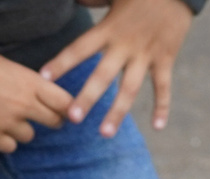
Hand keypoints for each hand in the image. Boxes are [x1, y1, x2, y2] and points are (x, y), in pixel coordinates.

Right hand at [0, 46, 75, 152]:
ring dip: (23, 130)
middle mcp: (25, 105)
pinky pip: (10, 147)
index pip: (65, 102)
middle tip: (45, 118)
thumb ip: (31, 84)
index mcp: (33, 84)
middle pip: (54, 122)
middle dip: (52, 120)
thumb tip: (42, 97)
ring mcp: (8, 123)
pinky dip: (6, 141)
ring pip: (29, 136)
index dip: (66, 108)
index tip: (63, 109)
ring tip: (11, 120)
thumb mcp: (15, 67)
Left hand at [41, 0, 196, 136]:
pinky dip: (163, 106)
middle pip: (103, 76)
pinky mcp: (166, 58)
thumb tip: (73, 2)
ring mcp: (146, 55)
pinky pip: (163, 86)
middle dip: (88, 97)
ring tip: (104, 133)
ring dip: (117, 112)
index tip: (43, 77)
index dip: (62, 62)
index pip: (80, 49)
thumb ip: (92, 0)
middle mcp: (125, 45)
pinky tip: (158, 127)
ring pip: (130, 88)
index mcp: (109, 29)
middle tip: (71, 117)